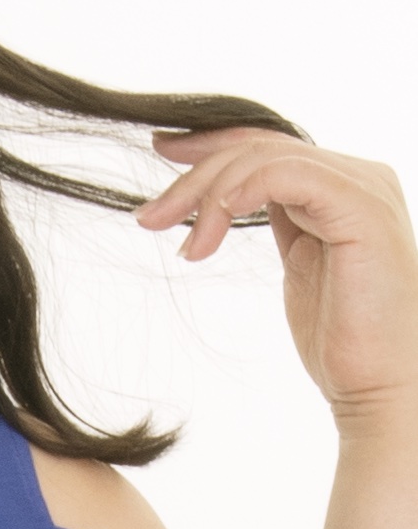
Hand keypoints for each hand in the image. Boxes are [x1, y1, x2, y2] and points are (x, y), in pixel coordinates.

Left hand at [133, 127, 417, 437]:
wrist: (379, 385)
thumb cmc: (341, 335)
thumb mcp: (298, 258)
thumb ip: (275, 215)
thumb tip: (226, 192)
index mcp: (344, 185)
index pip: (267, 143)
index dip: (210, 143)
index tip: (161, 149)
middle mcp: (360, 177)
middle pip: (257, 147)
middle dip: (192, 178)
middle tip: (148, 217)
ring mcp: (365, 190)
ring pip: (263, 157)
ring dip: (206, 195)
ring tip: (182, 244)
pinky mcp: (362, 210)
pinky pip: (288, 175)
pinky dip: (242, 189)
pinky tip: (215, 220)